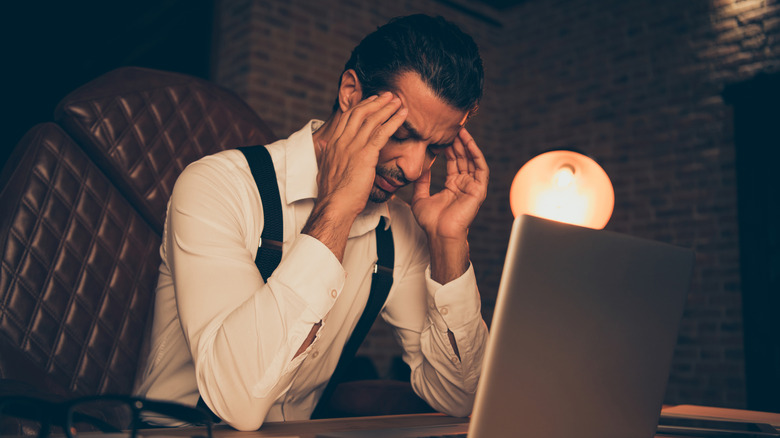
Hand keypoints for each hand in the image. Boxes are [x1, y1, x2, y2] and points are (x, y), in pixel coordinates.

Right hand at [303, 92, 406, 261]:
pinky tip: (402, 115)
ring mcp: (353, 146)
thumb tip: (322, 145)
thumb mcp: (325, 168)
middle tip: (388, 95)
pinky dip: (393, 121)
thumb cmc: (333, 193)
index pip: (347, 117)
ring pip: (372, 120)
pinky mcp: (365, 155)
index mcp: (333, 144)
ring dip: (387, 107)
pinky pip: (381, 132)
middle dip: (375, 102)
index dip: (361, 106)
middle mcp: (342, 141)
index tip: (372, 101)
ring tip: (398, 101)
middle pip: (359, 113)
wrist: (335, 206)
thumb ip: (326, 154)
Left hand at [411, 128, 488, 281]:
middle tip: (451, 126)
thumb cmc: (431, 222)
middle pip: (463, 157)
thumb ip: (421, 182)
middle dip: (457, 142)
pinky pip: (480, 168)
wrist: (439, 234)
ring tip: (460, 130)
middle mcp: (464, 184)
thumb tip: (418, 168)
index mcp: (453, 186)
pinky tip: (468, 142)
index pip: (453, 161)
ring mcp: (472, 186)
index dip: (448, 147)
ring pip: (471, 159)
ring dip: (466, 144)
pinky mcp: (479, 190)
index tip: (442, 134)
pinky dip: (475, 154)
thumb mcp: (420, 197)